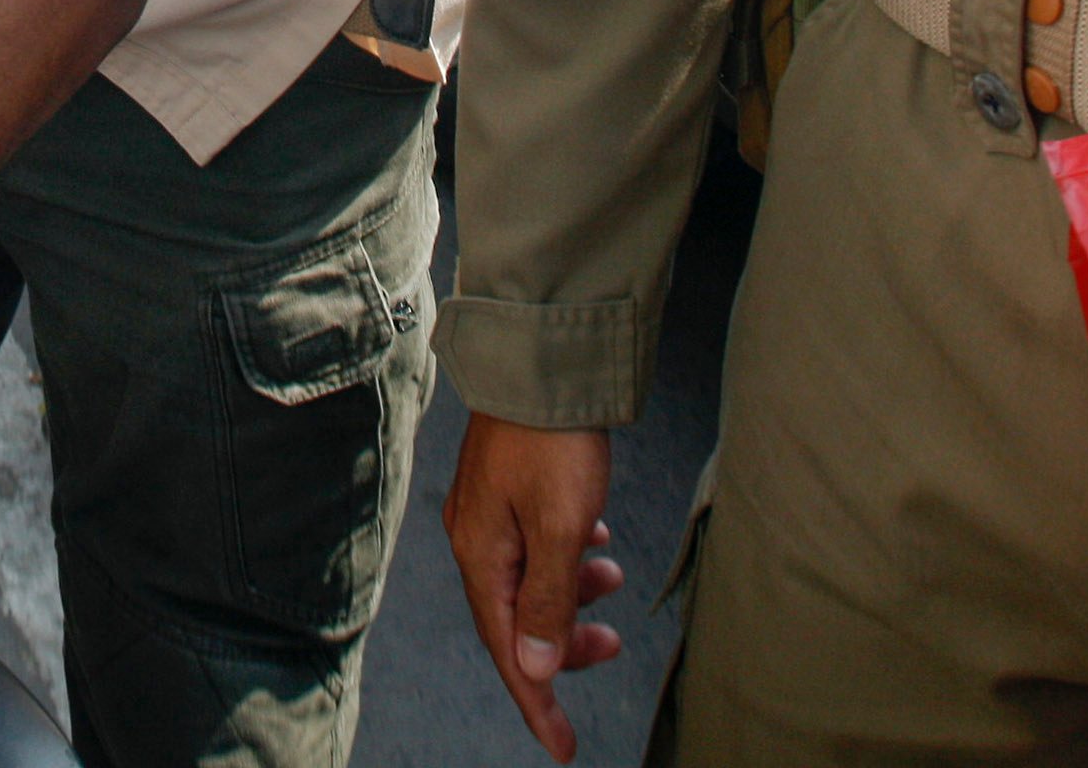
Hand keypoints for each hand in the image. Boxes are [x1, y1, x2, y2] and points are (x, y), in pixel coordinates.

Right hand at [447, 415, 626, 761]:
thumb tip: (532, 666)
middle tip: (609, 647)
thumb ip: (547, 601)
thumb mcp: (559, 528)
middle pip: (517, 617)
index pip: (508, 650)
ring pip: (532, 576)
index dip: (537, 702)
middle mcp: (477, 535)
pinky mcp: (510, 484)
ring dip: (572, 592)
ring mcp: (491, 508)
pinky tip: (594, 537)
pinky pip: (538, 541)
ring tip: (610, 576)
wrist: (542, 358)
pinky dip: (568, 553)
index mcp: (480, 554)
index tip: (563, 746)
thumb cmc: (551, 440)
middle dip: (563, 641)